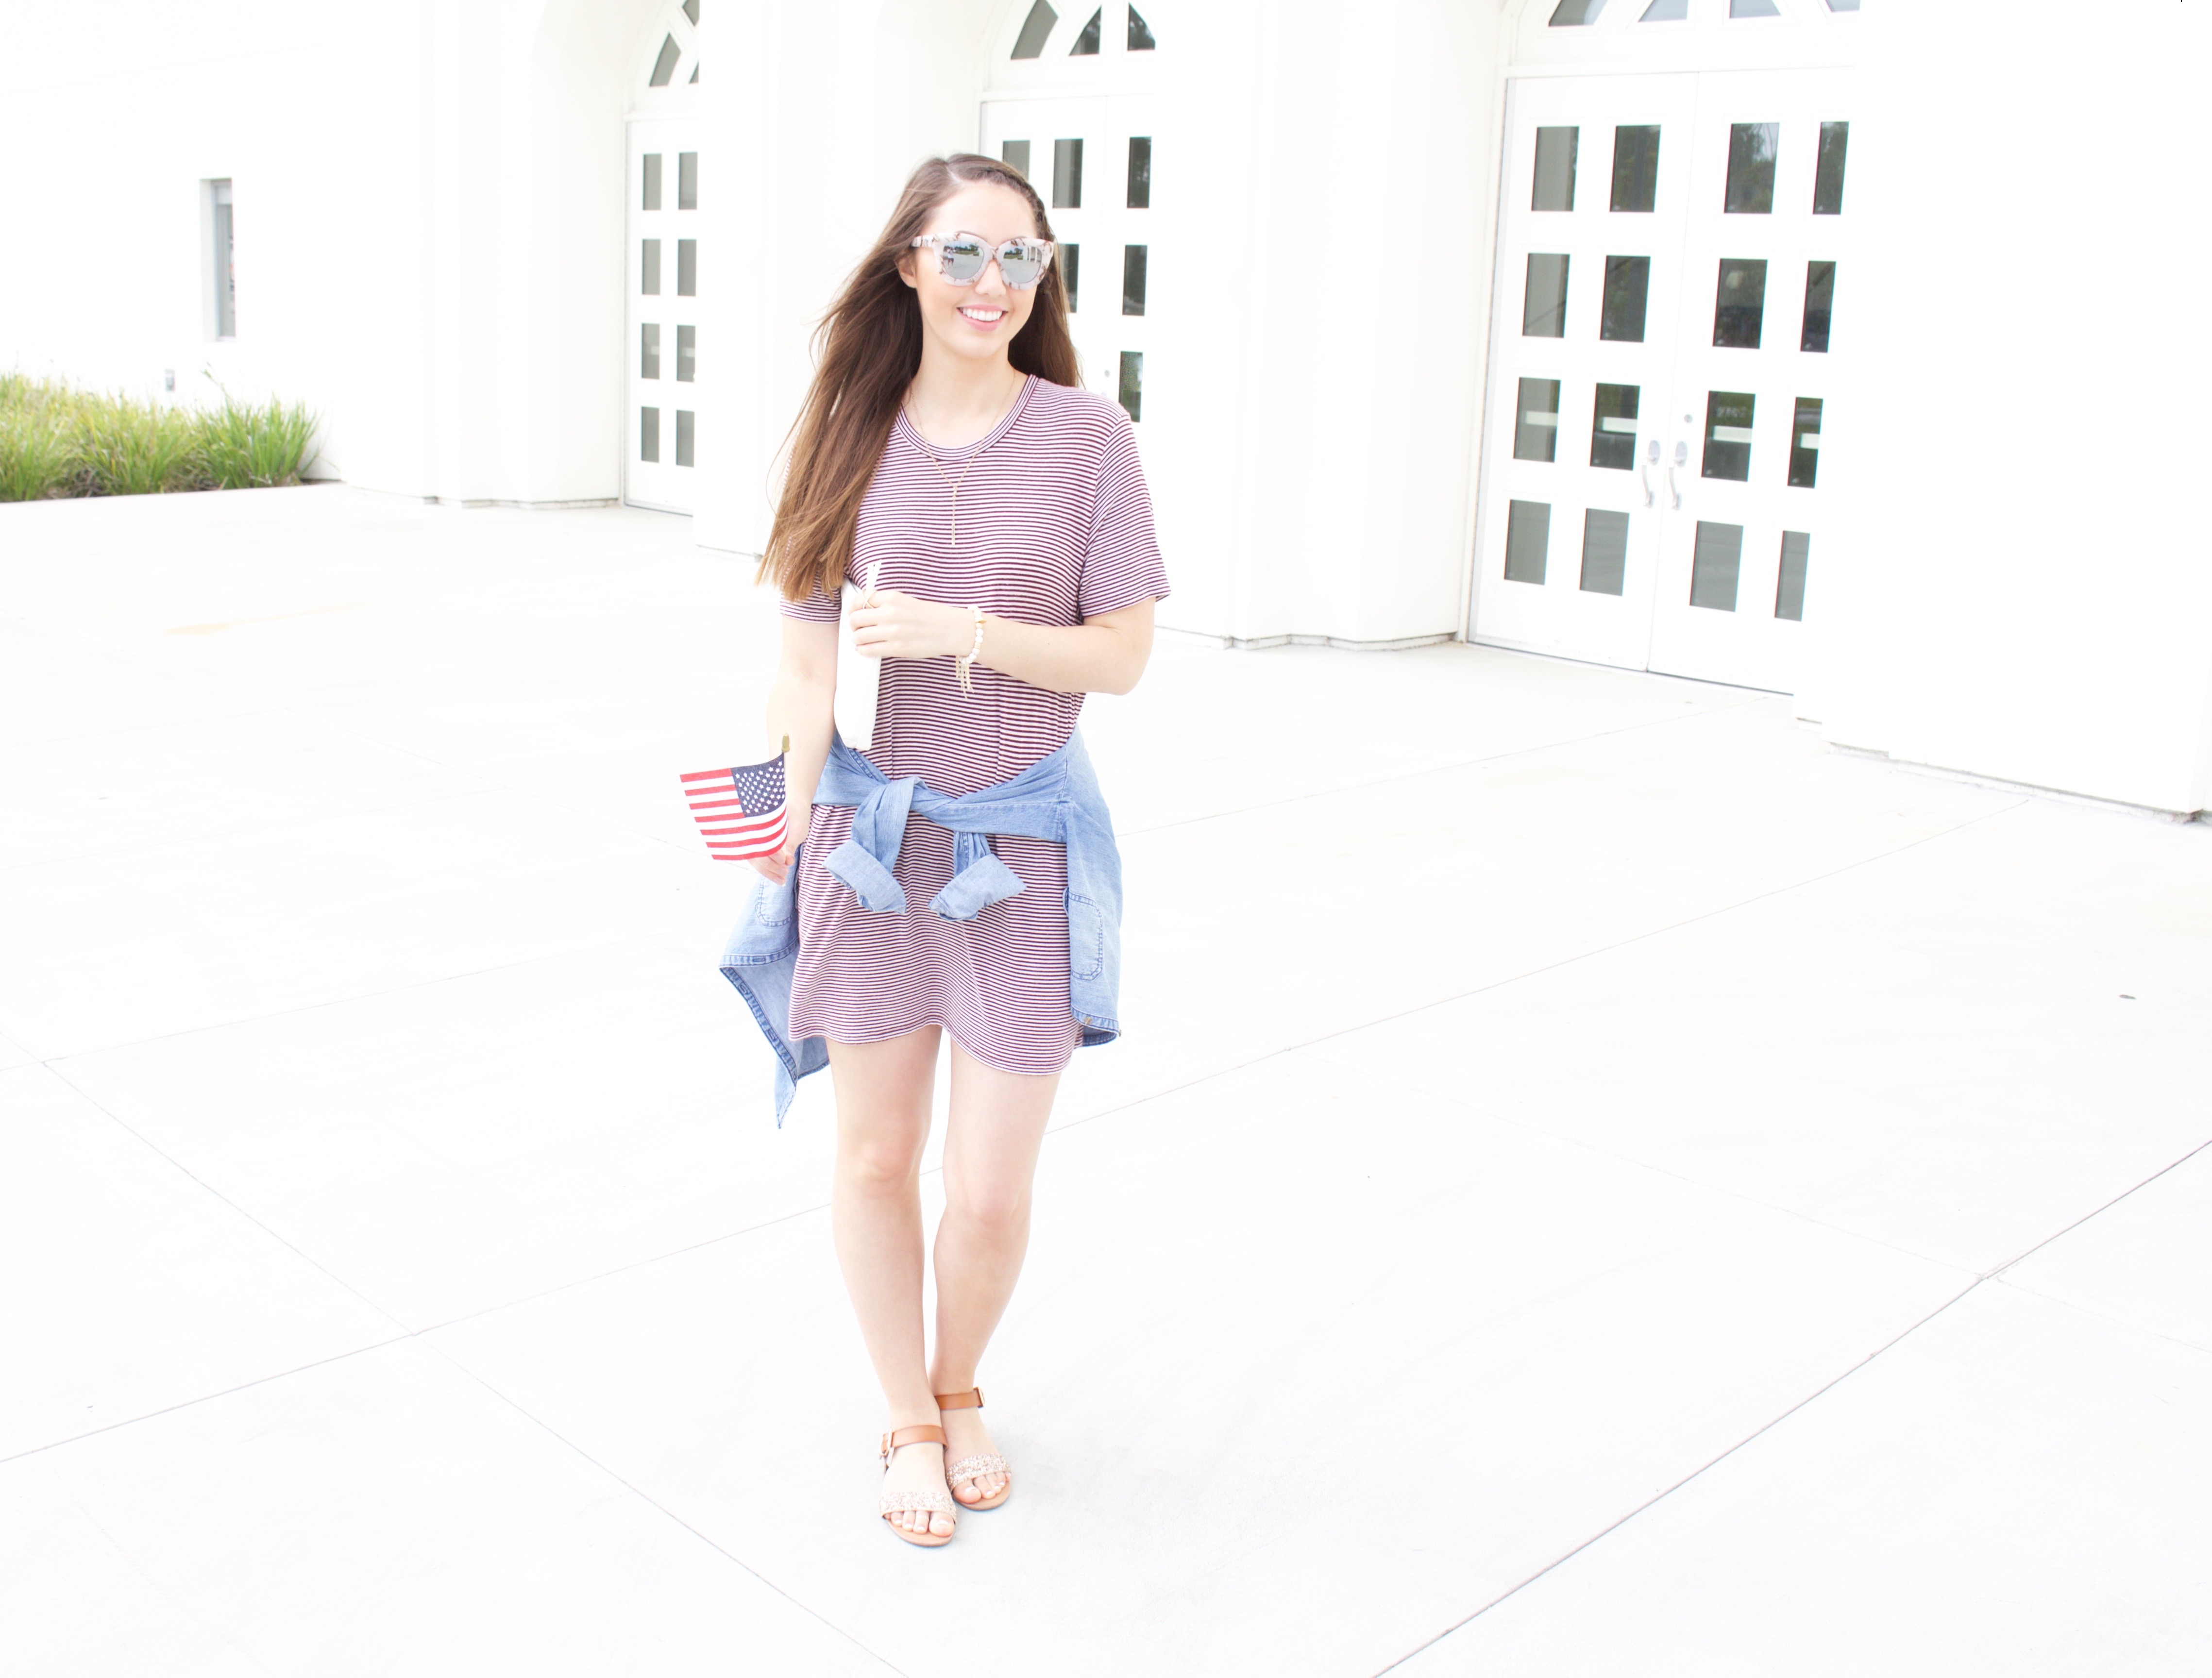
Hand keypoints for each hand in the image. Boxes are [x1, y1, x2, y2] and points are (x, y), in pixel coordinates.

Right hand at [746, 804, 809, 884]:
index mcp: (758, 824)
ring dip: (769, 872)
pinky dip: (768, 869)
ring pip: (756, 860)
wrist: (795, 804)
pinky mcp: (760, 846)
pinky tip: (778, 877)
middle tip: (784, 874)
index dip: (770, 855)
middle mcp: (752, 833)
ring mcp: (755, 840)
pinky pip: (760, 860)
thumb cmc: (795, 814)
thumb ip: (790, 844)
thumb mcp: (796, 827)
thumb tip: (787, 861)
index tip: (784, 861)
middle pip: (755, 855)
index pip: (759, 845)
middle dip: (770, 868)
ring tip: (782, 880)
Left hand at [849, 588, 971, 659]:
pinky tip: (866, 649)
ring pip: (858, 636)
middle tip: (858, 629)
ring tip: (863, 640)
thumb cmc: (929, 615)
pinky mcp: (896, 648)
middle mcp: (890, 613)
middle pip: (855, 618)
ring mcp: (892, 632)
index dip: (853, 608)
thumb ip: (884, 603)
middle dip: (853, 625)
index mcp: (892, 597)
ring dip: (857, 639)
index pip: (860, 599)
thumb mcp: (905, 601)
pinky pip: (868, 650)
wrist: (951, 629)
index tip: (854, 613)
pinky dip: (863, 650)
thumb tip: (861, 610)